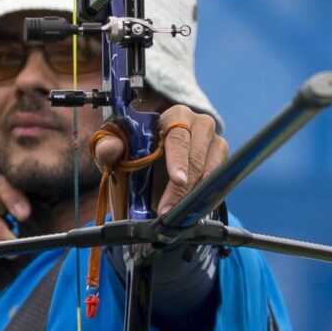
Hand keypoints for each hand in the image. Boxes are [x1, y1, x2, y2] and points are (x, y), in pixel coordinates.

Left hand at [92, 105, 228, 214]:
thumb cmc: (135, 154)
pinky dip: (208, 199)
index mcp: (174, 116)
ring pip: (212, 171)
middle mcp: (200, 124)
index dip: (178, 159)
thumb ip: (108, 148)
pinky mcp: (223, 161)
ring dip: (195, 196)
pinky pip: (221, 183)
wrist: (152, 164)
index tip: (177, 180)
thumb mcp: (117, 152)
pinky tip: (194, 212)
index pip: (179, 136)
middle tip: (168, 211)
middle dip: (183, 188)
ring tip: (178, 214)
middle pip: (197, 157)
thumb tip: (111, 148)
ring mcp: (216, 142)